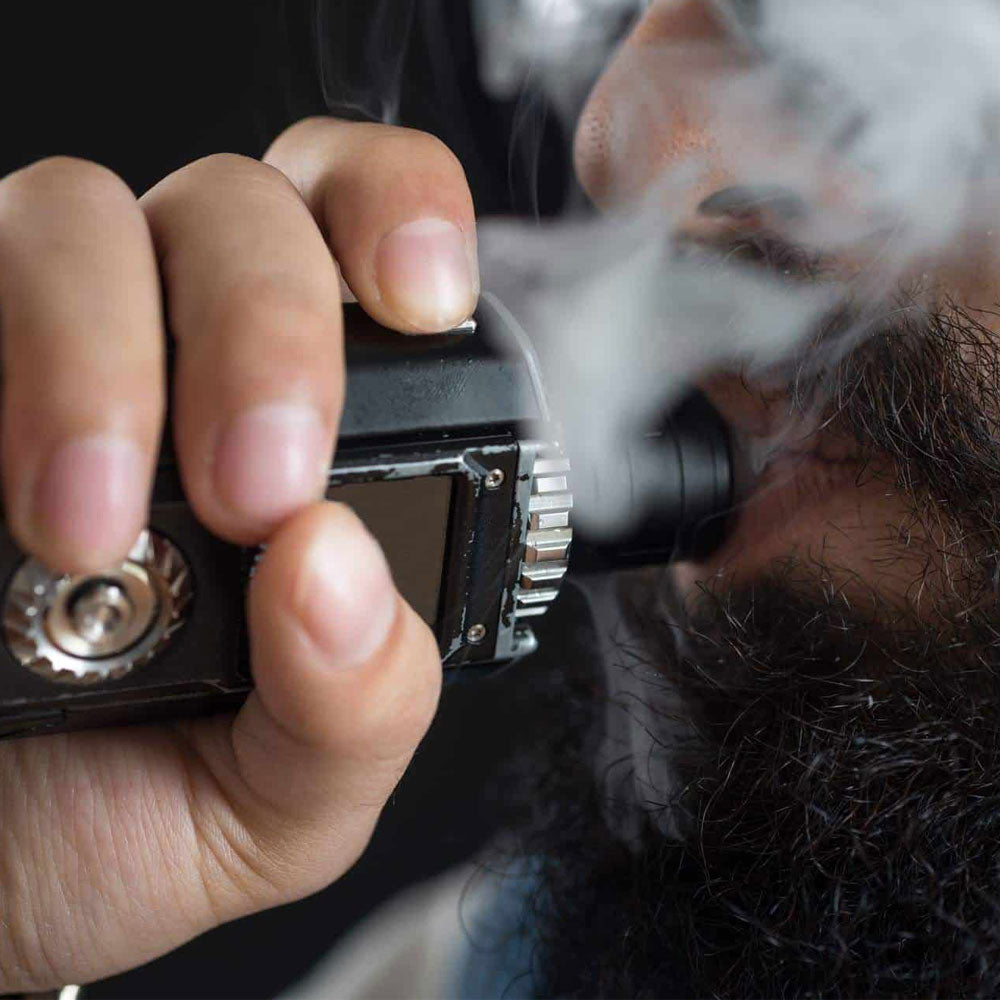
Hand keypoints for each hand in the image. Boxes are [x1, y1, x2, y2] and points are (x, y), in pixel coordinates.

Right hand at [0, 118, 477, 991]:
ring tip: (83, 534)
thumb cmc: (138, 815)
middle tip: (252, 493)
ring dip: (97, 358)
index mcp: (312, 426)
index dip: (401, 218)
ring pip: (72, 217)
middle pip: (238, 210)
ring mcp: (40, 348)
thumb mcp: (288, 794)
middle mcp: (181, 355)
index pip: (369, 235)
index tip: (420, 302)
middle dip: (263, 327)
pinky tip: (0, 504)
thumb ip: (357, 697)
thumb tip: (338, 563)